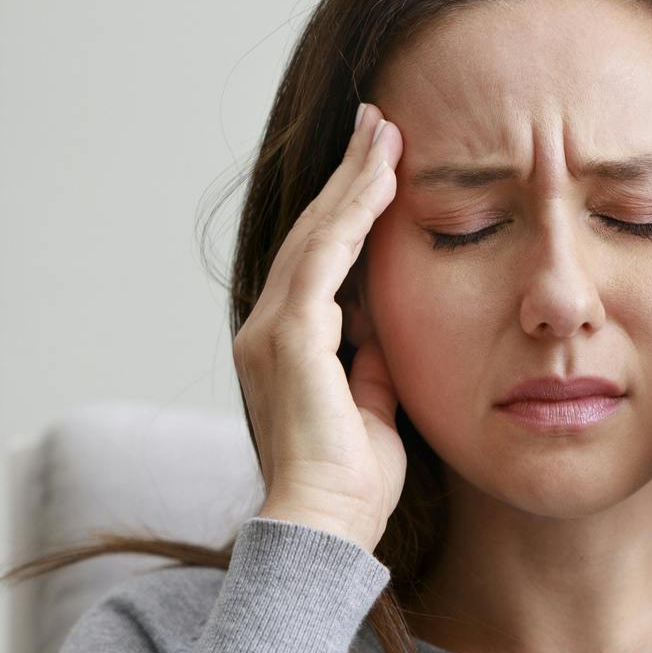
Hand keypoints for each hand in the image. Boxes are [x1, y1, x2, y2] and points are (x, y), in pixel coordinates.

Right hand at [234, 101, 408, 551]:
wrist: (326, 528)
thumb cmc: (351, 486)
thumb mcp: (374, 410)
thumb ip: (371, 367)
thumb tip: (382, 335)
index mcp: (287, 346)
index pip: (321, 261)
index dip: (349, 211)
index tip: (381, 166)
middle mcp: (267, 330)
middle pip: (314, 234)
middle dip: (349, 177)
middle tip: (380, 124)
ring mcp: (272, 332)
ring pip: (317, 236)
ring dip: (353, 181)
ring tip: (385, 133)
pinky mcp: (290, 339)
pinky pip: (323, 260)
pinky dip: (352, 216)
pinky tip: (380, 180)